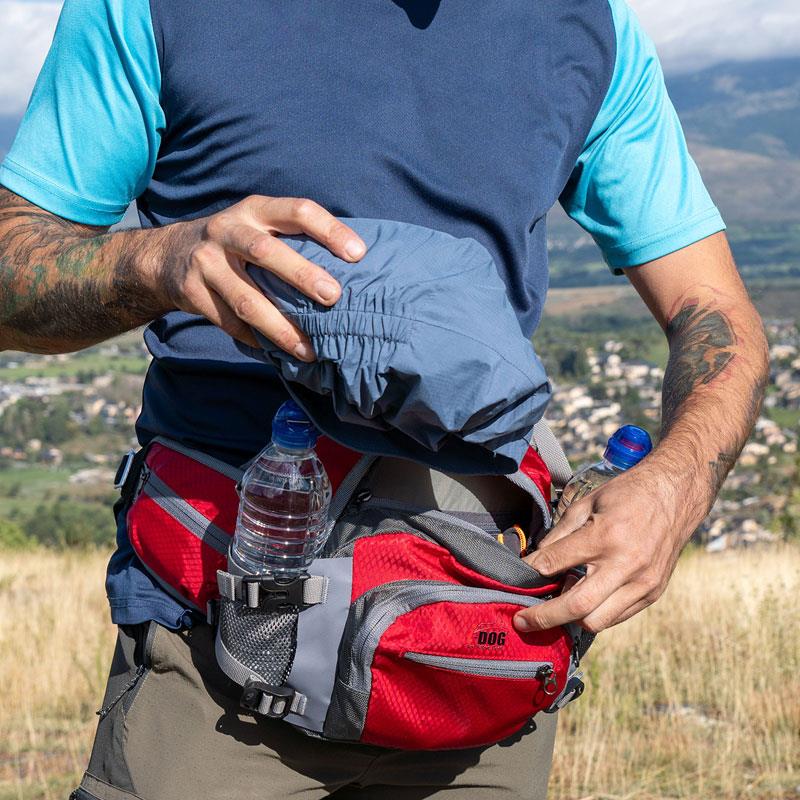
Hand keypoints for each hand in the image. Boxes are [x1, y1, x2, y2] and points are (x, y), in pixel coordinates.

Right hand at [151, 196, 366, 357]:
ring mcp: (206, 262)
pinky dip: (256, 340)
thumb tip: (350, 267)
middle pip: (266, 251)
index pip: (298, 211)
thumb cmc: (234, 242)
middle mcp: (227, 230)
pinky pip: (229, 323)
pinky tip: (278, 353)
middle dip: (302, 275)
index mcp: (254, 210)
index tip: (358, 254)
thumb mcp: (257, 224)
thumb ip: (291, 237)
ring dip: (280, 328)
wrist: (167, 254)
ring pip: (246, 300)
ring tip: (309, 349)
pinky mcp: (192, 292)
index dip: (330, 229)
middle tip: (334, 298)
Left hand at [514, 459, 701, 633]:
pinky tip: (583, 600)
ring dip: (570, 619)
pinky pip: (616, 617)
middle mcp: (626, 565)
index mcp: (606, 536)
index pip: (556, 563)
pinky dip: (595, 614)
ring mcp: (643, 584)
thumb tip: (535, 561)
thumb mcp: (586, 503)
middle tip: (522, 621)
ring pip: (597, 621)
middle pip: (577, 607)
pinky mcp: (652, 594)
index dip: (531, 572)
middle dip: (544, 617)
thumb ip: (559, 535)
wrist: (674, 496)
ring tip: (556, 604)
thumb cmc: (627, 495)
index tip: (518, 577)